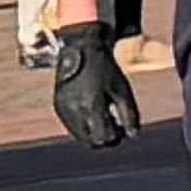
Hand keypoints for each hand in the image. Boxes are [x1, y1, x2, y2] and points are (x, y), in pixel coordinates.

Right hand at [47, 20, 144, 150]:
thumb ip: (130, 115)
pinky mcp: (58, 107)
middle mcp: (74, 109)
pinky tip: (92, 110)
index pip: (103, 138)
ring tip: (103, 115)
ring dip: (93, 131)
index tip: (122, 127)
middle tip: (115, 125)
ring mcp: (63, 109)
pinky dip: (84, 124)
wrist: (80, 49)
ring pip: (80, 136)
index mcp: (91, 104)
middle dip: (105, 137)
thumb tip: (132, 136)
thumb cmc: (105, 69)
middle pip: (90, 141)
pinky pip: (72, 126)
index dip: (116, 136)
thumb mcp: (123, 90)